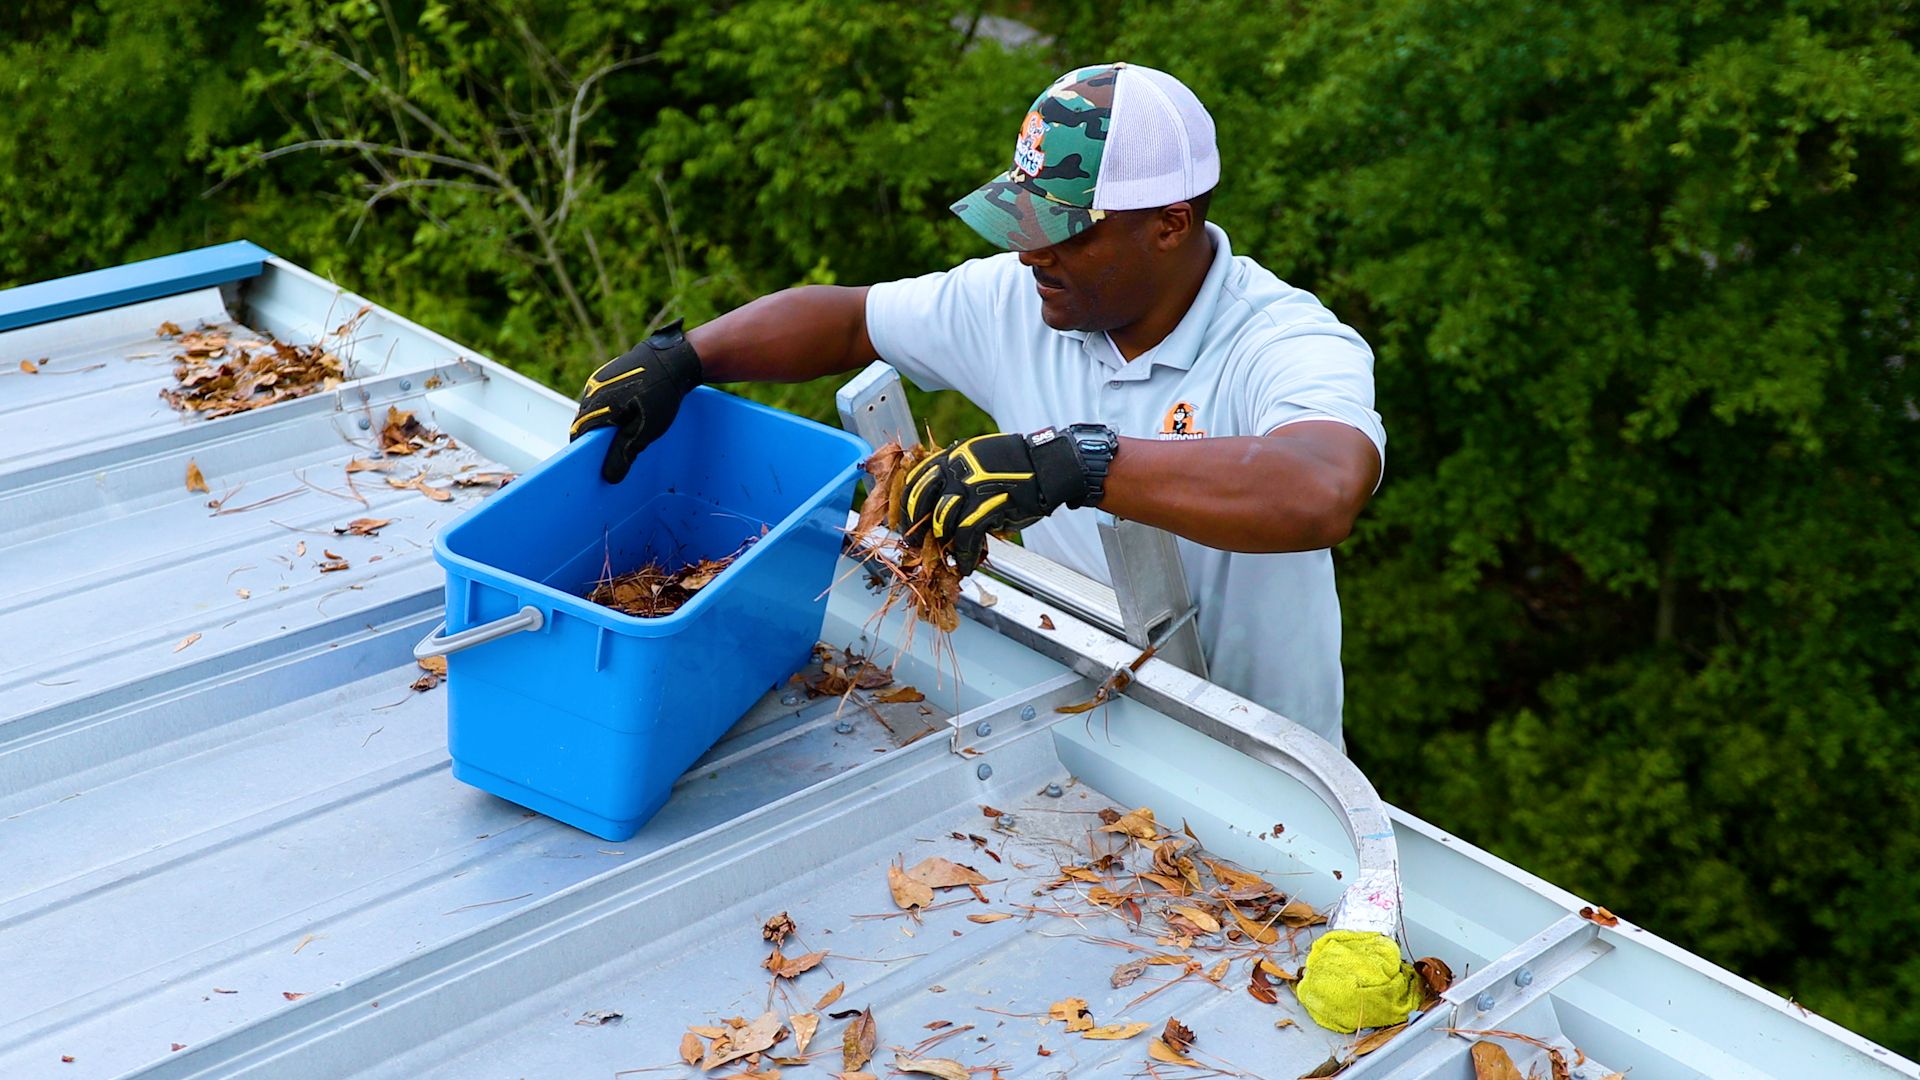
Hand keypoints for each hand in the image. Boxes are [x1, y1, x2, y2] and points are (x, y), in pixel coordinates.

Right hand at [569, 320, 703, 482]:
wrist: (673, 358)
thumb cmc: (661, 394)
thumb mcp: (646, 429)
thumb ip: (624, 452)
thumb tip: (609, 477)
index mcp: (597, 405)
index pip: (579, 435)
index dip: (586, 452)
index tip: (597, 464)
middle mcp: (591, 391)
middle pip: (585, 423)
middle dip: (597, 439)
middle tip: (615, 451)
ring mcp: (597, 381)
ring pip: (593, 411)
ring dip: (604, 424)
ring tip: (625, 432)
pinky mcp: (605, 375)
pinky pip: (600, 399)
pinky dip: (609, 411)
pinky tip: (627, 415)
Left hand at [897, 427, 1108, 574]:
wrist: (1048, 467)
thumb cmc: (1015, 467)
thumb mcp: (977, 462)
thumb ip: (955, 478)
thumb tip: (936, 508)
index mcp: (951, 457)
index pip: (914, 480)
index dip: (905, 506)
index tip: (901, 524)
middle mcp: (957, 468)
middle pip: (921, 501)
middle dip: (915, 528)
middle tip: (916, 547)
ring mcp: (972, 486)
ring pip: (942, 521)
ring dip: (941, 545)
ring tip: (947, 559)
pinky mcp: (990, 504)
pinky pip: (966, 535)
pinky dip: (964, 554)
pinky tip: (967, 563)